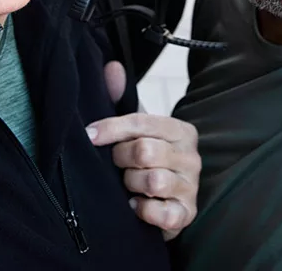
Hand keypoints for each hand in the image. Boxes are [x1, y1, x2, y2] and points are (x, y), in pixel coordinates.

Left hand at [88, 61, 199, 240]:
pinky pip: (160, 212)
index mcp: (181, 130)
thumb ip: (122, 99)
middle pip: (144, 151)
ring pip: (152, 181)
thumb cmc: (148, 161)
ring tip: (129, 186)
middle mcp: (192, 157)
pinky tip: (137, 206)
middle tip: (117, 164)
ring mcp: (192, 187)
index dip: (111, 129)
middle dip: (121, 159)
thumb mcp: (136, 130)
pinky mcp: (186, 214)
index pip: (141, 122)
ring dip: (131, 185)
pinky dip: (142, 210)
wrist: (164, 202)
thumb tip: (112, 67)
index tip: (89, 136)